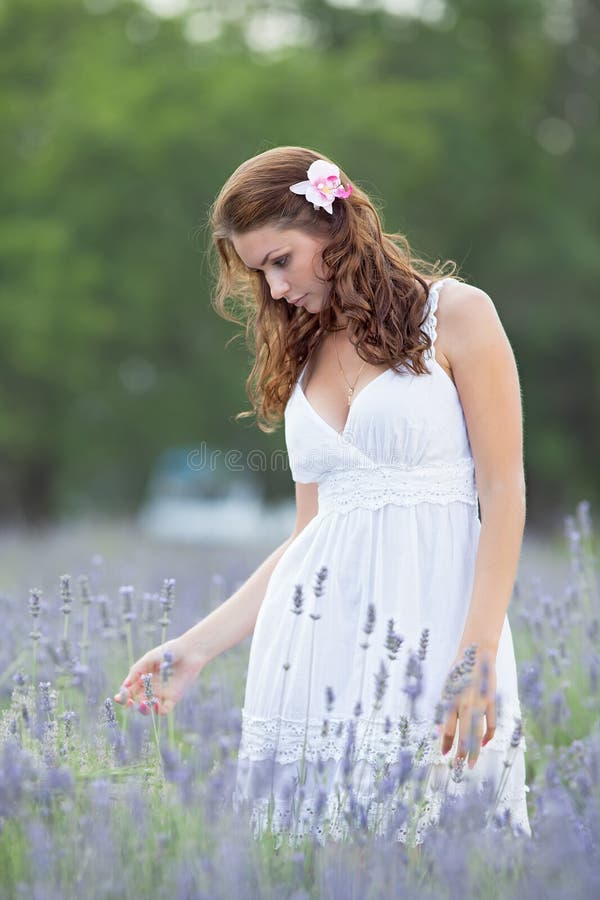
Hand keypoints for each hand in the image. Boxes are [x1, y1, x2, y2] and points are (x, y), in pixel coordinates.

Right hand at [114, 637, 204, 714]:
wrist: (190, 650)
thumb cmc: (169, 651)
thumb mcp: (149, 658)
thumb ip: (137, 670)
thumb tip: (124, 685)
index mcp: (143, 678)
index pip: (129, 691)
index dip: (123, 696)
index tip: (118, 697)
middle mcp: (151, 688)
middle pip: (137, 701)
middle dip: (130, 704)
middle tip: (129, 701)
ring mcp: (162, 694)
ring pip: (149, 708)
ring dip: (144, 709)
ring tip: (144, 703)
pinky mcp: (173, 697)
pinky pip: (164, 710)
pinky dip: (159, 711)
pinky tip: (157, 704)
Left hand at [439, 645, 496, 769]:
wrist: (477, 654)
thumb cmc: (459, 673)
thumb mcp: (447, 689)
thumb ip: (445, 708)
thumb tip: (441, 731)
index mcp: (452, 700)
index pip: (448, 729)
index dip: (446, 743)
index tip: (445, 755)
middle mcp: (465, 704)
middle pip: (463, 735)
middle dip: (460, 752)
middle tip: (459, 767)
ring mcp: (480, 704)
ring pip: (478, 733)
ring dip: (474, 749)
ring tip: (471, 762)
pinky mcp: (492, 702)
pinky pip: (491, 723)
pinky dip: (488, 735)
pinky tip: (484, 743)